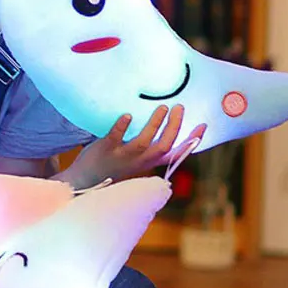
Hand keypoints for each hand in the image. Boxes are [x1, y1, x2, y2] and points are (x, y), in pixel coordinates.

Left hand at [65, 105, 206, 189]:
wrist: (84, 180)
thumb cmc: (113, 167)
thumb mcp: (136, 161)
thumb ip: (149, 147)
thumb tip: (162, 124)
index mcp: (149, 163)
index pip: (175, 153)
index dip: (191, 141)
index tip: (203, 125)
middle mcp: (139, 161)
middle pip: (163, 146)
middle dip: (174, 126)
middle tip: (179, 107)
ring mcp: (123, 156)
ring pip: (143, 142)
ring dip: (154, 124)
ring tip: (162, 108)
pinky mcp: (106, 149)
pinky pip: (115, 137)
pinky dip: (122, 126)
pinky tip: (127, 115)